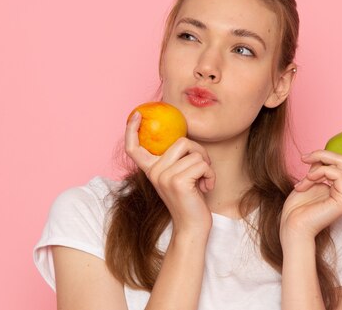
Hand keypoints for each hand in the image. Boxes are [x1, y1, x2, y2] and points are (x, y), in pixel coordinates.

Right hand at [125, 111, 215, 235]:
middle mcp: (154, 172)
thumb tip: (183, 139)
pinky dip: (210, 174)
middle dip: (199, 152)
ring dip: (207, 165)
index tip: (137, 114)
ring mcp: (164, 176)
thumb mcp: (177, 176)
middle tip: (202, 169)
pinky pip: (202, 164)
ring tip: (203, 181)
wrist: (192, 228)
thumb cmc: (190, 200)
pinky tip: (206, 187)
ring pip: (195, 152)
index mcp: (151, 170)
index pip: (134, 147)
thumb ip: (174, 160)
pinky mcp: (178, 182)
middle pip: (181, 141)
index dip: (132, 129)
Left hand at [281, 150, 341, 241]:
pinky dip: (318, 172)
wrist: (292, 223)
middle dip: (323, 154)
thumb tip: (326, 155)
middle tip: (304, 158)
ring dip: (317, 164)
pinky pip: (336, 173)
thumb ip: (323, 167)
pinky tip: (306, 182)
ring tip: (304, 177)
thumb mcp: (312, 179)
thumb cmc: (298, 205)